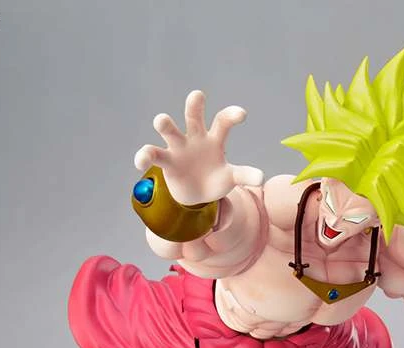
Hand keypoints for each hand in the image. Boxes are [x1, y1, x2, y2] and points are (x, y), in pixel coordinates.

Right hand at [134, 90, 263, 205]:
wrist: (196, 196)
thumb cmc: (214, 180)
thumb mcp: (231, 178)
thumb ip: (244, 175)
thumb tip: (262, 178)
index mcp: (213, 139)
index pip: (222, 121)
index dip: (231, 115)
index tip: (242, 114)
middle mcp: (194, 138)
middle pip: (192, 114)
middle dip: (194, 104)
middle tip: (197, 96)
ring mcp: (178, 148)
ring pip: (168, 129)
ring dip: (164, 123)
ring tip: (161, 121)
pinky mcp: (166, 161)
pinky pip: (152, 154)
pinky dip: (144, 156)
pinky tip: (140, 163)